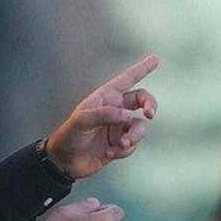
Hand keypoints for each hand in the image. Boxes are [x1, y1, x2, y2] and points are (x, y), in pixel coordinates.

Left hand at [45, 54, 158, 178]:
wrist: (64, 162)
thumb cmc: (68, 135)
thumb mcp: (81, 121)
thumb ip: (104, 114)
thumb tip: (127, 115)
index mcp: (105, 97)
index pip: (127, 80)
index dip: (141, 69)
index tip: (155, 58)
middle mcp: (115, 110)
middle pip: (142, 100)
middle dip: (150, 105)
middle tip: (150, 114)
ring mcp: (119, 127)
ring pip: (140, 127)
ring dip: (134, 136)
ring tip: (121, 145)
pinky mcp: (120, 144)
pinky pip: (133, 145)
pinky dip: (124, 150)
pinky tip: (109, 153)